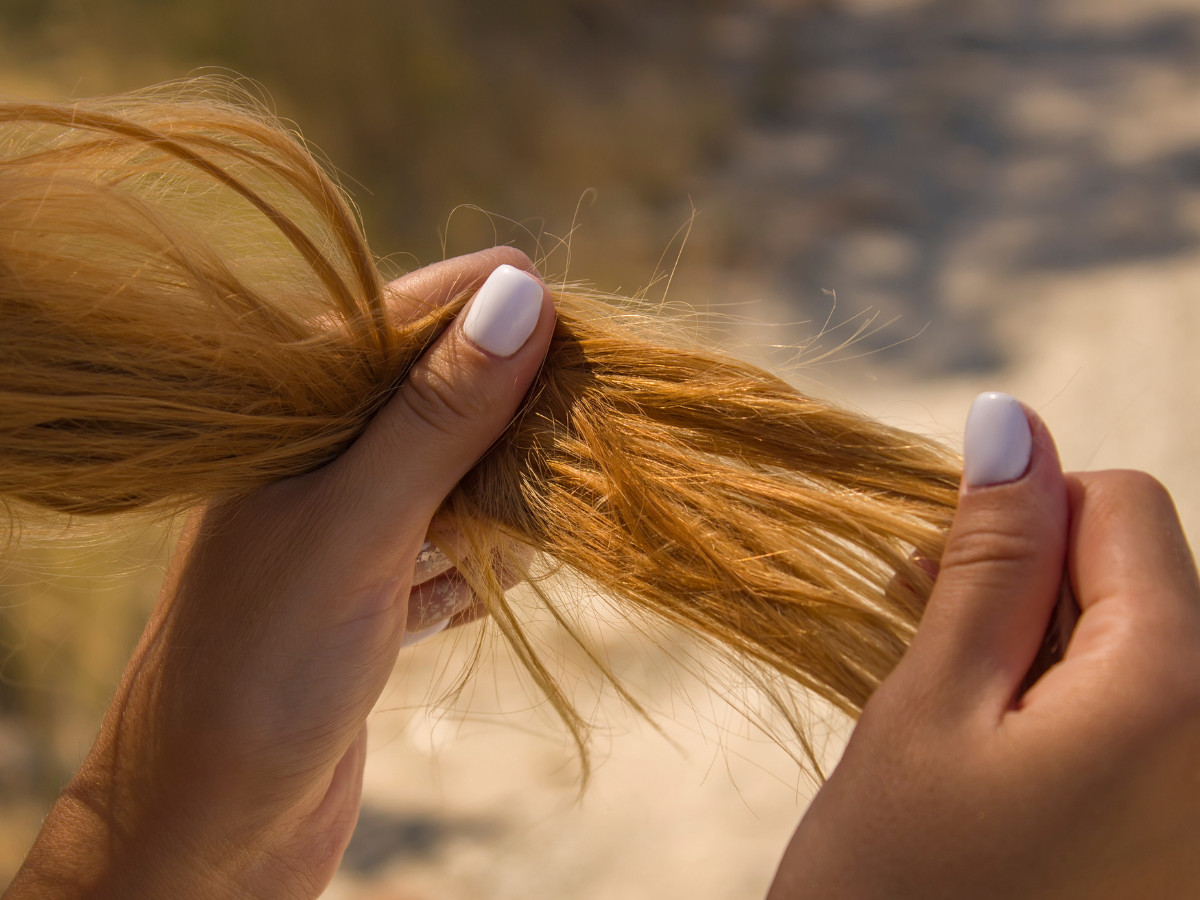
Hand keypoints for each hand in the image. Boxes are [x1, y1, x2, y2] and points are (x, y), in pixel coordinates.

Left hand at [6, 248, 555, 898]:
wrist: (212, 823)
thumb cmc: (264, 664)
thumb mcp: (359, 524)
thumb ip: (438, 413)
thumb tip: (523, 291)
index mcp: (293, 408)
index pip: (414, 315)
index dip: (503, 318)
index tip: (589, 342)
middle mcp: (319, 452)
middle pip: (450, 395)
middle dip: (513, 425)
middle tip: (560, 459)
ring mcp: (346, 521)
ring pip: (460, 475)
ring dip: (501, 508)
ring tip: (503, 548)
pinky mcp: (371, 587)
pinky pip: (452, 547)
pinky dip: (476, 569)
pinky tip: (469, 597)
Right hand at [769, 395, 1199, 898]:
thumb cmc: (899, 888)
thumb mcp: (928, 707)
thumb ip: (988, 559)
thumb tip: (1011, 420)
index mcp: (1177, 692)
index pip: (1124, 506)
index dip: (1023, 519)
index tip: (940, 579)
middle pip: (1140, 578)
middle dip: (1029, 587)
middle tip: (926, 647)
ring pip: (1135, 648)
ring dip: (1037, 651)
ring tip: (950, 712)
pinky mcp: (1180, 836)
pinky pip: (1142, 722)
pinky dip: (1063, 712)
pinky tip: (993, 756)